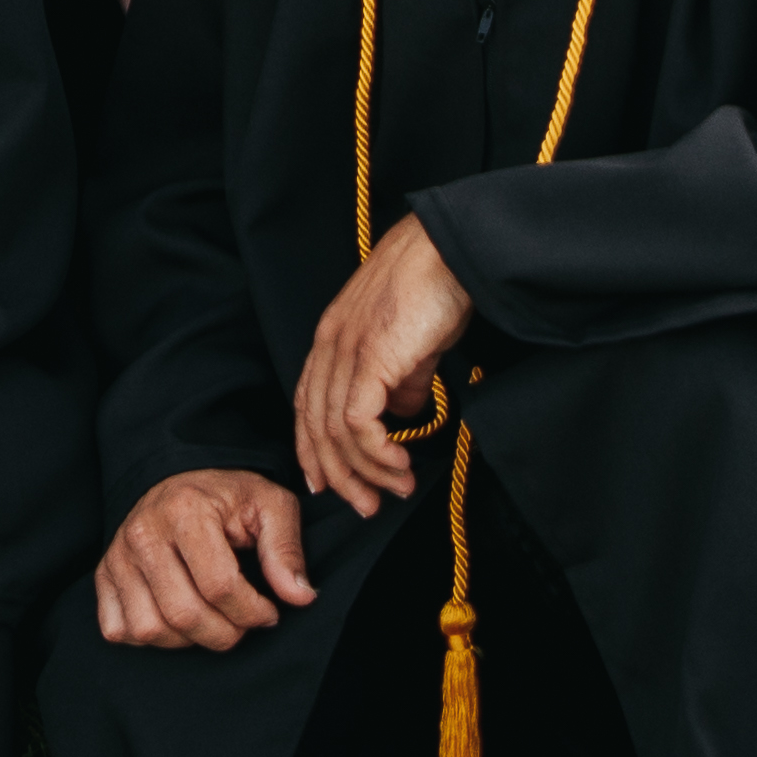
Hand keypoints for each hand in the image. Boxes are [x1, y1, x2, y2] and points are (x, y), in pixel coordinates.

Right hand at [90, 466, 316, 651]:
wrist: (177, 478)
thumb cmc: (228, 497)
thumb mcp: (270, 505)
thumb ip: (286, 550)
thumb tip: (301, 597)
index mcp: (186, 510)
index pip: (220, 586)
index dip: (253, 612)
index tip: (269, 612)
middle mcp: (143, 533)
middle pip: (183, 614)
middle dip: (225, 634)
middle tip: (243, 624)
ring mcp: (117, 556)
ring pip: (149, 629)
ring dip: (188, 640)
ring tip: (212, 622)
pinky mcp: (103, 575)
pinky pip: (118, 630)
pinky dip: (149, 638)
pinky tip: (175, 620)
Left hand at [286, 216, 472, 511]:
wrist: (448, 252)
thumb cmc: (435, 287)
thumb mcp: (410, 342)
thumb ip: (401, 379)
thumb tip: (403, 414)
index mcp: (332, 338)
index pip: (307, 405)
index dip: (314, 449)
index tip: (331, 483)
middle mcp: (329, 346)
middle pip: (315, 426)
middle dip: (339, 475)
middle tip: (367, 505)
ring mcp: (345, 350)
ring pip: (335, 431)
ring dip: (365, 471)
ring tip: (396, 490)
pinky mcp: (369, 358)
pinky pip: (357, 422)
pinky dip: (375, 452)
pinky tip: (400, 464)